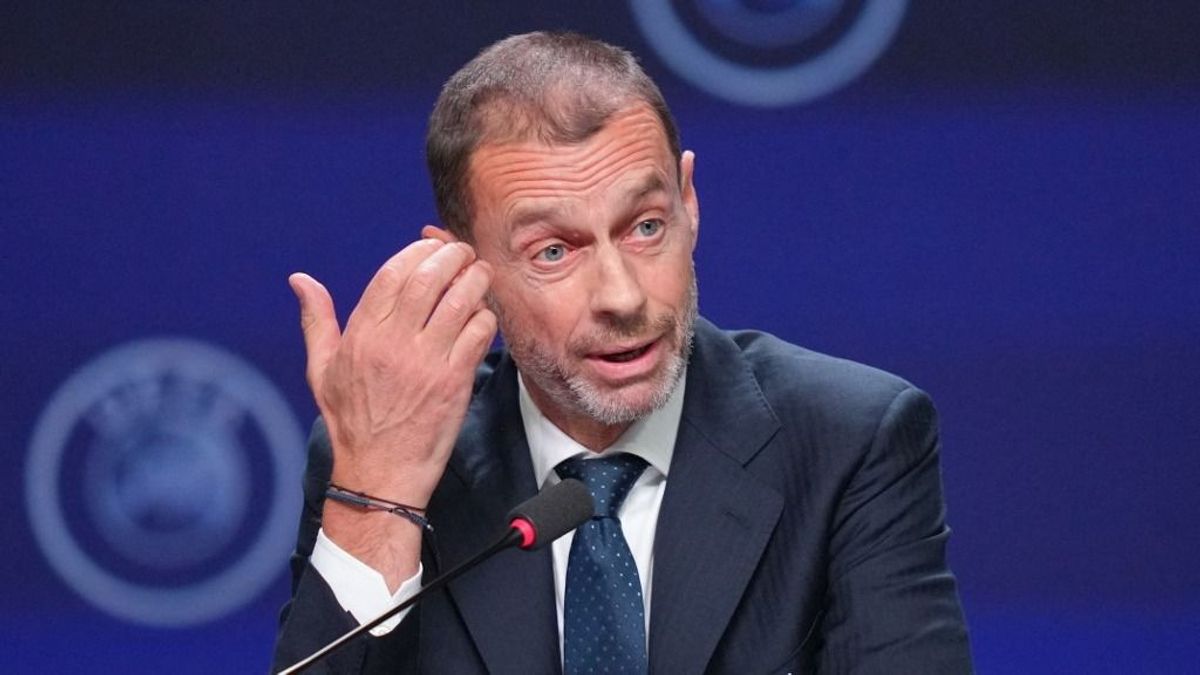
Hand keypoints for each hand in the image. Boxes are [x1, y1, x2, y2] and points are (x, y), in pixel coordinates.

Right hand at [289, 237, 495, 584]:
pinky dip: (486, 317)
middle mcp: (392, 344)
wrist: (379, 475)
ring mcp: (426, 362)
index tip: (432, 245)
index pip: (392, 273)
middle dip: (452, 254)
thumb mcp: (322, 371)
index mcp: (361, 336)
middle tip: (463, 252)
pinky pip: (479, 333)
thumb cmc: (352, 424)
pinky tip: (483, 316)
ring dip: (475, 279)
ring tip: (480, 273)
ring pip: (460, 300)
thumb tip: (300, 280)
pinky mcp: (454, 383)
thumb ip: (317, 320)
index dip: (418, 250)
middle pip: (429, 278)